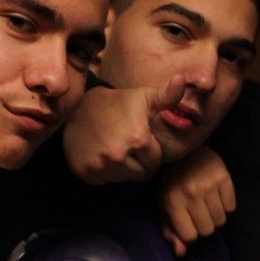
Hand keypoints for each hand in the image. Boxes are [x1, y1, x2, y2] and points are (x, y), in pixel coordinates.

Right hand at [63, 76, 186, 184]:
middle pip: (140, 175)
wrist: (78, 107)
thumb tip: (181, 80)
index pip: (154, 163)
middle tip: (129, 146)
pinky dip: (105, 172)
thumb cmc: (118, 103)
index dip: (150, 152)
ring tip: (115, 147)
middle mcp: (118, 155)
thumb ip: (168, 96)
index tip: (141, 140)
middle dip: (139, 163)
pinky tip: (102, 154)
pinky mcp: (85, 171)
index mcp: (138, 139)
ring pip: (123, 179)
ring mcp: (99, 165)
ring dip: (122, 168)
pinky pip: (104, 181)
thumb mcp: (144, 97)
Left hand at [159, 147, 233, 256]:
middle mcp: (191, 194)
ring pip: (221, 220)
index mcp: (173, 202)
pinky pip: (231, 207)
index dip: (190, 234)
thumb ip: (170, 232)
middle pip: (207, 230)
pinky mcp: (224, 177)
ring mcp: (209, 185)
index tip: (188, 224)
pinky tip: (216, 197)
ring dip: (215, 217)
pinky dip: (225, 206)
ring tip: (208, 205)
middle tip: (199, 214)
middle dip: (203, 226)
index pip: (190, 236)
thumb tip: (181, 253)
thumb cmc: (172, 184)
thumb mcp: (164, 207)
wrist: (185, 152)